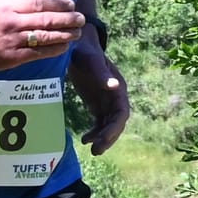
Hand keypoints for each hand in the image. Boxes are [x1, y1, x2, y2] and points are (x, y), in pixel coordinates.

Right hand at [0, 0, 84, 70]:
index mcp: (8, 5)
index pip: (39, 3)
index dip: (59, 4)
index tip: (72, 4)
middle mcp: (12, 22)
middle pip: (46, 19)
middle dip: (67, 19)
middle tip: (81, 19)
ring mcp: (14, 40)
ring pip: (45, 37)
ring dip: (65, 35)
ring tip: (77, 33)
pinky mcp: (14, 57)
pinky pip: (39, 53)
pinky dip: (54, 49)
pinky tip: (64, 46)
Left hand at [69, 39, 130, 153]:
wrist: (76, 46)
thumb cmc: (84, 50)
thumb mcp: (91, 60)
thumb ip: (101, 72)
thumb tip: (115, 85)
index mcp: (118, 87)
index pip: (121, 113)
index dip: (114, 128)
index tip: (103, 139)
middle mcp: (115, 96)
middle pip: (116, 122)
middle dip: (109, 138)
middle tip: (96, 151)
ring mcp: (106, 101)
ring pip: (108, 125)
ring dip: (102, 138)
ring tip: (92, 150)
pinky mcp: (96, 103)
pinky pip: (99, 122)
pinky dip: (94, 133)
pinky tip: (84, 140)